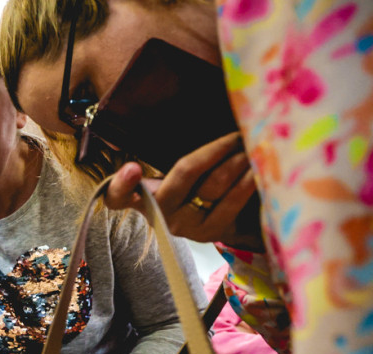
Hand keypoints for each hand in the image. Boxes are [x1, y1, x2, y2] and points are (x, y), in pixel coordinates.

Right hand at [104, 132, 261, 249]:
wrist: (212, 217)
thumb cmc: (188, 185)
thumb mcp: (169, 170)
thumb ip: (162, 148)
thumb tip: (178, 99)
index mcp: (140, 196)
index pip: (118, 196)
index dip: (122, 184)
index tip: (132, 168)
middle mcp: (158, 213)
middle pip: (185, 173)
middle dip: (217, 149)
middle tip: (239, 133)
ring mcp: (185, 226)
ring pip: (213, 184)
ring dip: (239, 159)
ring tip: (255, 144)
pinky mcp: (211, 232)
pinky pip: (232, 200)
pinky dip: (248, 179)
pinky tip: (258, 167)